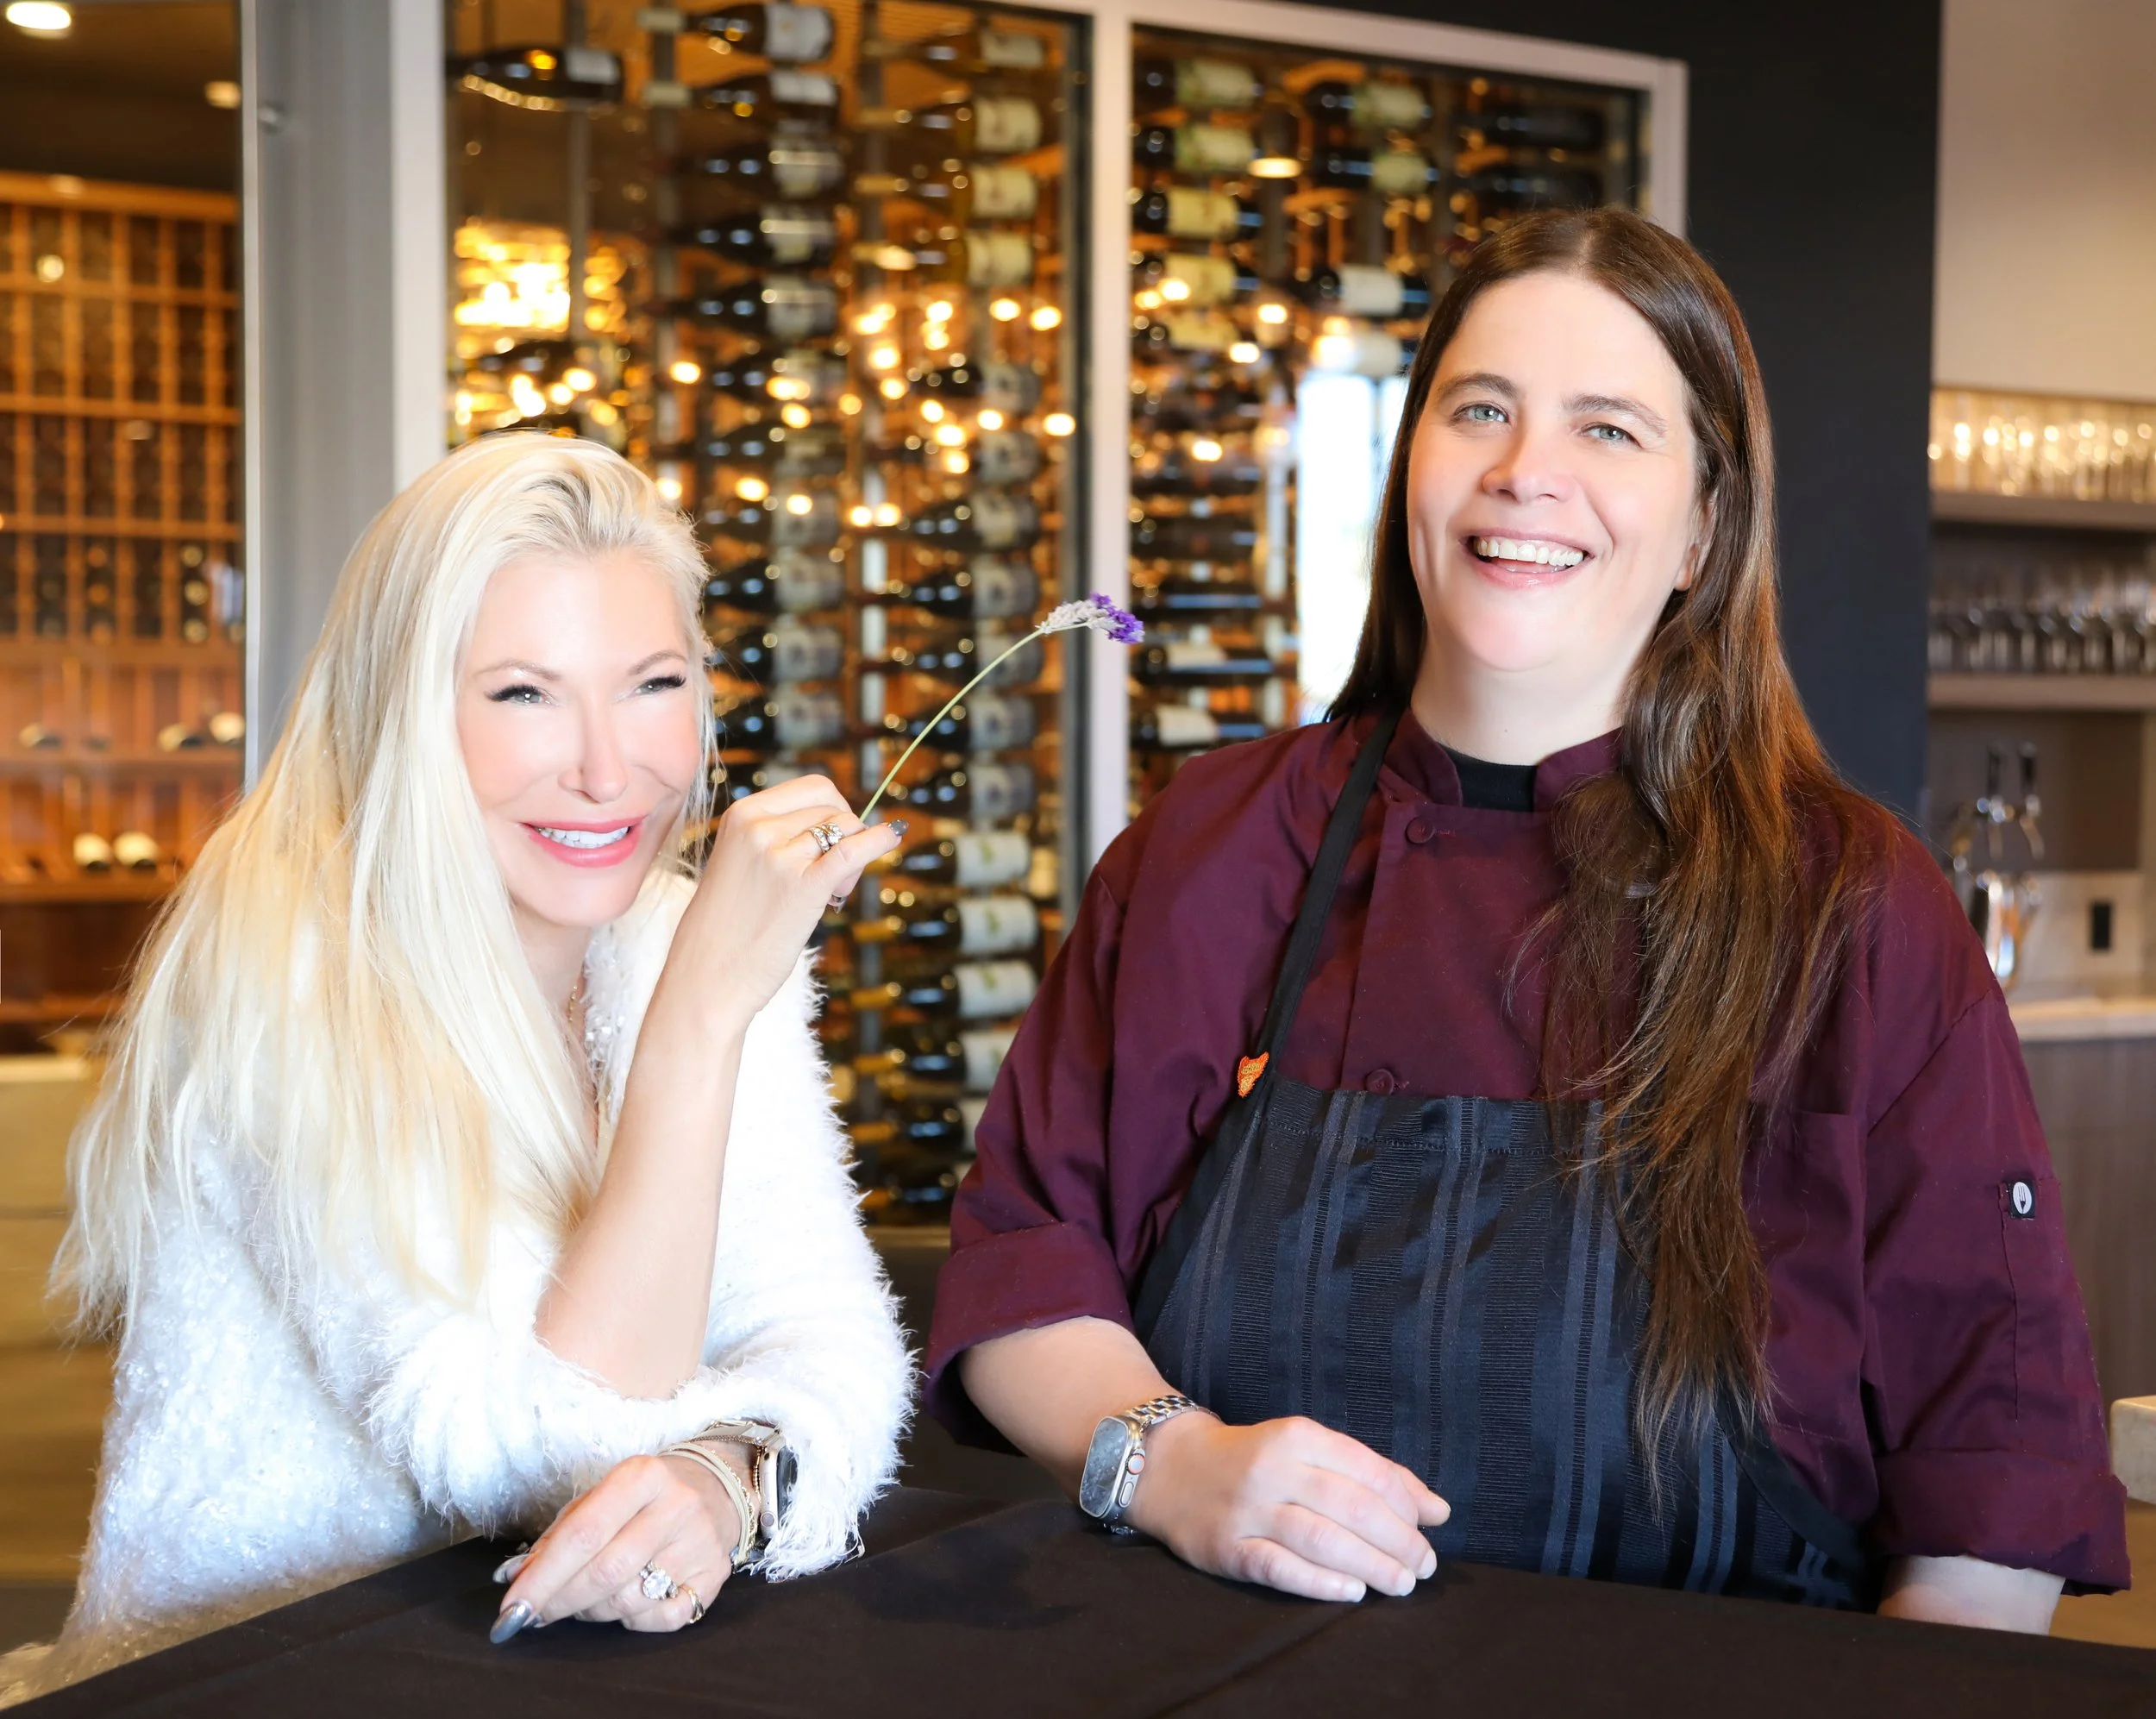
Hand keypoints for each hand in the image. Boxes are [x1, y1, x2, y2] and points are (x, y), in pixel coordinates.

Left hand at [491, 1452, 740, 1639]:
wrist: (710, 1491)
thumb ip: (557, 1537)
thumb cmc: (638, 1500)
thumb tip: (512, 1577)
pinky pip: (659, 1619)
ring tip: (584, 1599)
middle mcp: (676, 1505)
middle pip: (605, 1572)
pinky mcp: (713, 1575)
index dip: (542, 1576)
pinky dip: (630, 1620)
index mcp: (641, 1477)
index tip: (510, 1607)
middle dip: (559, 1601)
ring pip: (628, 1600)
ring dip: (591, 1611)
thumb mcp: (597, 1500)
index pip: (583, 1533)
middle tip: (534, 1614)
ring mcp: (700, 1542)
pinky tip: (625, 1603)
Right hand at [673, 775, 901, 1027]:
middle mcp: (759, 827)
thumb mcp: (738, 861)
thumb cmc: (726, 925)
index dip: (836, 810)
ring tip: (834, 892)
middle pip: (834, 809)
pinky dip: (880, 840)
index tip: (835, 840)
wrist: (707, 975)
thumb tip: (842, 824)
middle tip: (837, 875)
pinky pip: (854, 850)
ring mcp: (780, 855)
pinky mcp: (803, 887)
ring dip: (853, 859)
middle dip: (847, 835)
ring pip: (846, 829)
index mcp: (743, 813)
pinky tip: (893, 837)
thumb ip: (777, 836)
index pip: (814, 788)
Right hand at [1127, 1413, 1448, 1602]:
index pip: (1369, 1471)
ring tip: (1401, 1584)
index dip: (1407, 1505)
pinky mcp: (1226, 1548)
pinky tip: (1351, 1591)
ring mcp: (1247, 1509)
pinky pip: (1280, 1567)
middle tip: (1424, 1566)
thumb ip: (1372, 1473)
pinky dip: (1321, 1582)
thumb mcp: (1309, 1449)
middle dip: (1399, 1541)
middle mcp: (1273, 1468)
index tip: (1431, 1530)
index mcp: (1298, 1436)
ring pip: (1322, 1539)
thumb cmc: (1256, 1460)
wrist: (1171, 1469)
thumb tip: (1437, 1512)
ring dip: (1372, 1565)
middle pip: (1352, 1507)